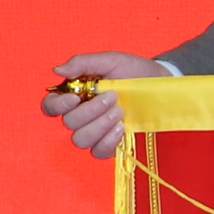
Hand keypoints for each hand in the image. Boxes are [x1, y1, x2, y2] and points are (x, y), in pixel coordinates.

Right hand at [40, 52, 156, 158]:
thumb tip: (57, 70)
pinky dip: (107, 141)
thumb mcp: (110, 61)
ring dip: (99, 125)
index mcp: (75, 95)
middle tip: (113, 97)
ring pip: (81, 139)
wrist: (161, 84)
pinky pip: (98, 151)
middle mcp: (82, 116)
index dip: (57, 105)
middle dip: (90, 110)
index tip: (74, 98)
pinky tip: (121, 128)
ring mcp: (96, 131)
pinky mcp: (112, 144)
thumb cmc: (133, 71)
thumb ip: (83, 63)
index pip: (51, 107)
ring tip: (120, 111)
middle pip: (69, 123)